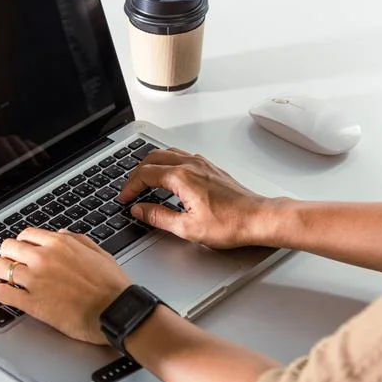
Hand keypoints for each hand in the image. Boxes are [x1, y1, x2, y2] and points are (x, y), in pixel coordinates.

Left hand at [0, 228, 131, 344]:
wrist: (116, 311)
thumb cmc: (112, 286)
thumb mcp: (99, 253)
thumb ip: (77, 240)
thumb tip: (61, 234)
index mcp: (59, 244)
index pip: (26, 235)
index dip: (23, 243)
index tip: (23, 251)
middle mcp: (43, 258)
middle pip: (8, 247)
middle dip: (8, 255)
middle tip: (10, 263)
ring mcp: (35, 280)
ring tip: (2, 278)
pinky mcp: (32, 303)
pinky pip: (1, 293)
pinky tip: (0, 293)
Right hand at [119, 148, 281, 248]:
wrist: (257, 218)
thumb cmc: (229, 224)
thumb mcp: (187, 228)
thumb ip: (158, 217)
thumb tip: (140, 210)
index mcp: (182, 177)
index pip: (145, 174)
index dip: (130, 187)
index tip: (124, 198)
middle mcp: (191, 165)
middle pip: (153, 158)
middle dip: (137, 173)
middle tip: (130, 189)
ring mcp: (202, 164)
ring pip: (167, 153)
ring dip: (152, 165)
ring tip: (144, 182)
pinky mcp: (210, 168)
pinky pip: (182, 156)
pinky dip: (167, 163)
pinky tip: (169, 178)